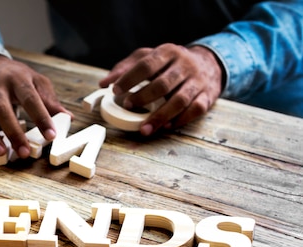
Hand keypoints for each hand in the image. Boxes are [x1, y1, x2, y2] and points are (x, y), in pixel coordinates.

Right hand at [0, 54, 68, 159]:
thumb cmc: (13, 77)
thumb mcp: (34, 81)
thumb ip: (49, 100)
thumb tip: (67, 118)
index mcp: (17, 79)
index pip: (30, 98)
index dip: (41, 117)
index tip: (51, 135)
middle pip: (2, 109)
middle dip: (13, 132)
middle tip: (24, 152)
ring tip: (2, 153)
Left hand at [100, 44, 222, 135]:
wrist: (208, 63)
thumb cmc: (170, 64)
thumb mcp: (149, 57)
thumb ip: (126, 68)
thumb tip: (104, 83)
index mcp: (168, 52)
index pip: (147, 65)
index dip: (130, 78)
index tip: (115, 91)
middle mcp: (184, 65)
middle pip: (163, 83)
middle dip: (144, 97)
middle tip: (128, 106)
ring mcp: (197, 81)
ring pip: (179, 100)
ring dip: (160, 116)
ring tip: (144, 128)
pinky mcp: (206, 97)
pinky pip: (195, 110)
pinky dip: (180, 120)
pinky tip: (166, 127)